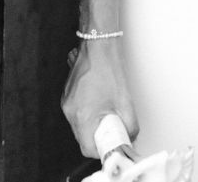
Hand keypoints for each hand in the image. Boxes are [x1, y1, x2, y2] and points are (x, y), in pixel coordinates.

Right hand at [61, 39, 136, 157]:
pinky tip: (99, 104)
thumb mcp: (126, 103)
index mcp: (83, 115)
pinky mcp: (68, 94)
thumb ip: (130, 126)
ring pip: (79, 126)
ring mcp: (67, 101)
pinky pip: (76, 113)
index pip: (88, 148)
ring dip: (93, 126)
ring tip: (107, 115)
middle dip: (98, 138)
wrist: (97, 46)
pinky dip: (88, 114)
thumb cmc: (108, 69)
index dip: (102, 151)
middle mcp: (70, 110)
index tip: (111, 147)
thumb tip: (130, 137)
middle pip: (82, 138)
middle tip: (112, 132)